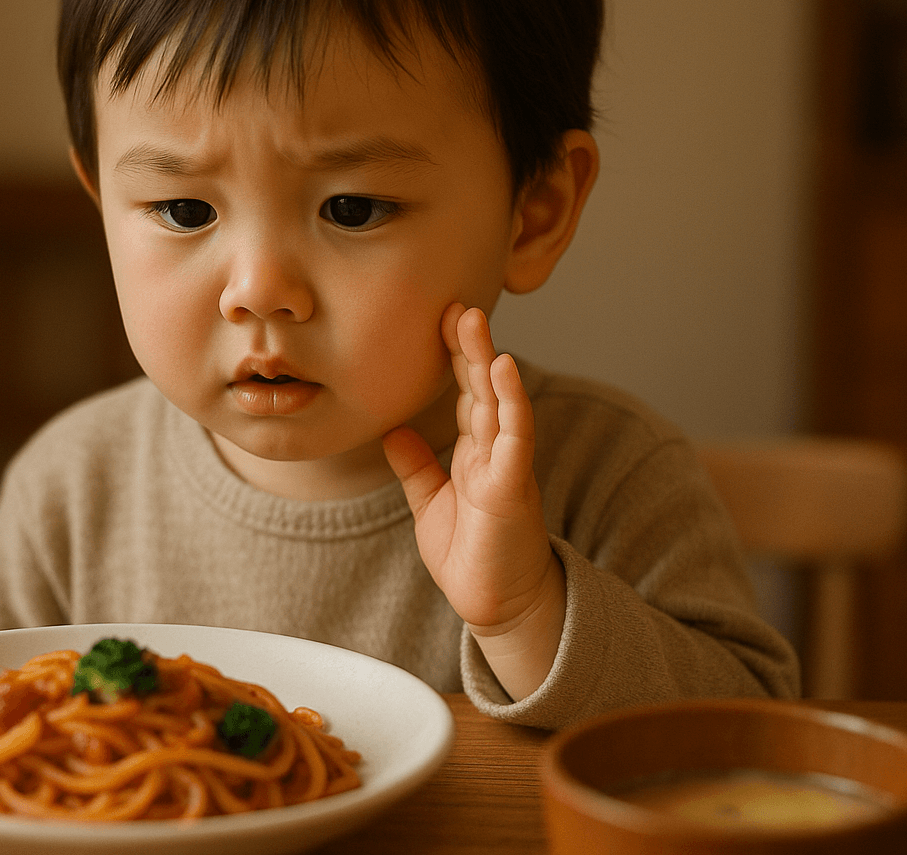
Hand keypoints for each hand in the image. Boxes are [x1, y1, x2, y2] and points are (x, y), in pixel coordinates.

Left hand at [383, 303, 565, 698]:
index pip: (464, 393)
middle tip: (455, 303)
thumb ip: (415, 466)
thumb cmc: (470, 555)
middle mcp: (492, 450)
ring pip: (498, 401)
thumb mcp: (430, 503)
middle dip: (468, 345)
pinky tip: (502, 369)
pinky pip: (514, 436)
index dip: (453, 356)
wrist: (497, 604)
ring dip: (486, 359)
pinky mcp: (513, 485)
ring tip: (473, 320)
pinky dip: (510, 401)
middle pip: (481, 386)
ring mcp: (506, 464)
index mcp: (473, 452)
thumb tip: (392, 431)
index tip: (438, 318)